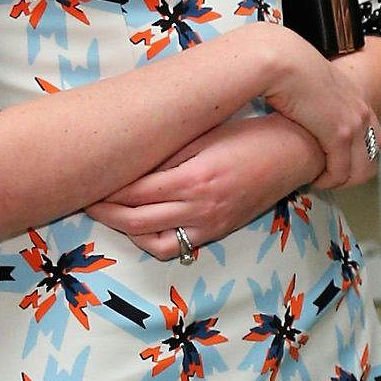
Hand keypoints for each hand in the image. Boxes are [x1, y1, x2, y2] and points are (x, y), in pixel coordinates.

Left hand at [89, 111, 323, 258]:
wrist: (297, 153)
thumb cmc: (252, 133)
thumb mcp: (207, 134)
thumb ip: (168, 151)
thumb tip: (128, 158)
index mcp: (193, 178)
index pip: (133, 191)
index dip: (105, 187)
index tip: (85, 176)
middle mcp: (200, 207)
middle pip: (134, 220)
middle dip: (103, 211)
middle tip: (82, 197)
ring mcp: (210, 224)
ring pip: (152, 240)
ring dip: (123, 230)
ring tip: (106, 211)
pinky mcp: (218, 230)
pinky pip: (175, 246)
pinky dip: (150, 239)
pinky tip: (138, 224)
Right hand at [255, 32, 380, 192]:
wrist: (285, 60)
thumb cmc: (288, 68)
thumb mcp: (312, 84)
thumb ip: (316, 100)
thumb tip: (304, 110)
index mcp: (356, 98)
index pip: (373, 136)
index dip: (358, 156)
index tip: (336, 163)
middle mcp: (361, 111)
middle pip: (372, 157)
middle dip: (353, 174)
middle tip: (329, 178)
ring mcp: (353, 123)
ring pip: (359, 170)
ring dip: (340, 181)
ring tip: (319, 181)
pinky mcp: (339, 135)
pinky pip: (339, 171)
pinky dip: (327, 180)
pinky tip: (312, 178)